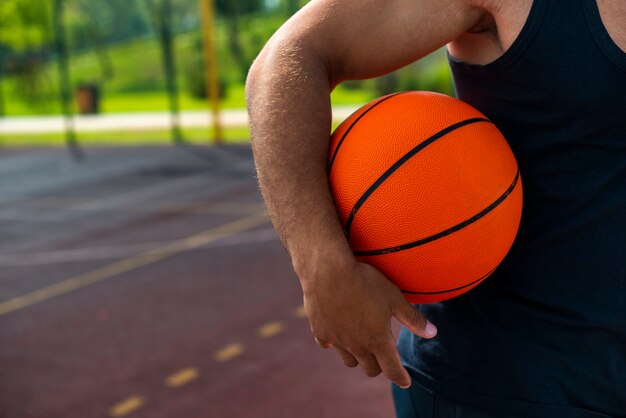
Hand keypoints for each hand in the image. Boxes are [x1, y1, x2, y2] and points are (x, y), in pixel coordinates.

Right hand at [301, 260, 436, 387]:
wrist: (328, 271)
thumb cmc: (365, 282)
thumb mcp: (394, 297)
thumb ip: (412, 318)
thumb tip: (432, 333)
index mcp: (378, 340)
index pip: (392, 370)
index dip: (401, 378)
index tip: (405, 382)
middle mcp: (357, 346)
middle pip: (370, 369)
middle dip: (380, 367)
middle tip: (385, 357)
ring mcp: (337, 340)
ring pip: (349, 361)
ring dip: (358, 357)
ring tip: (362, 346)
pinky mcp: (320, 331)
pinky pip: (328, 345)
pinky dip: (335, 343)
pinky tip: (338, 332)